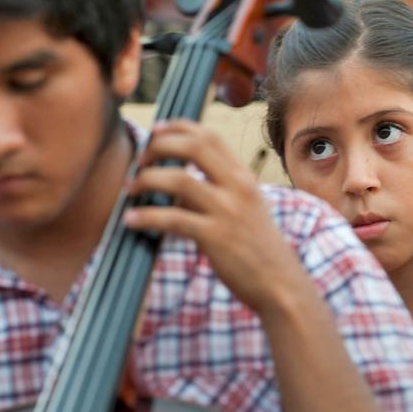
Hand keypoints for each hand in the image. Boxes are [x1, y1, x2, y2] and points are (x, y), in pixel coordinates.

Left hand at [123, 120, 310, 315]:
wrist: (281, 284)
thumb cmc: (258, 249)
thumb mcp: (246, 209)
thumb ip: (216, 192)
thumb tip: (176, 187)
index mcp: (244, 177)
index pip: (210, 136)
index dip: (178, 127)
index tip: (155, 131)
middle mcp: (238, 187)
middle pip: (193, 146)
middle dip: (159, 146)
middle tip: (140, 161)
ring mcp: (228, 212)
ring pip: (179, 180)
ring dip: (147, 180)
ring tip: (131, 189)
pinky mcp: (216, 238)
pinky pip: (172, 219)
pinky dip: (146, 216)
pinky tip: (130, 220)